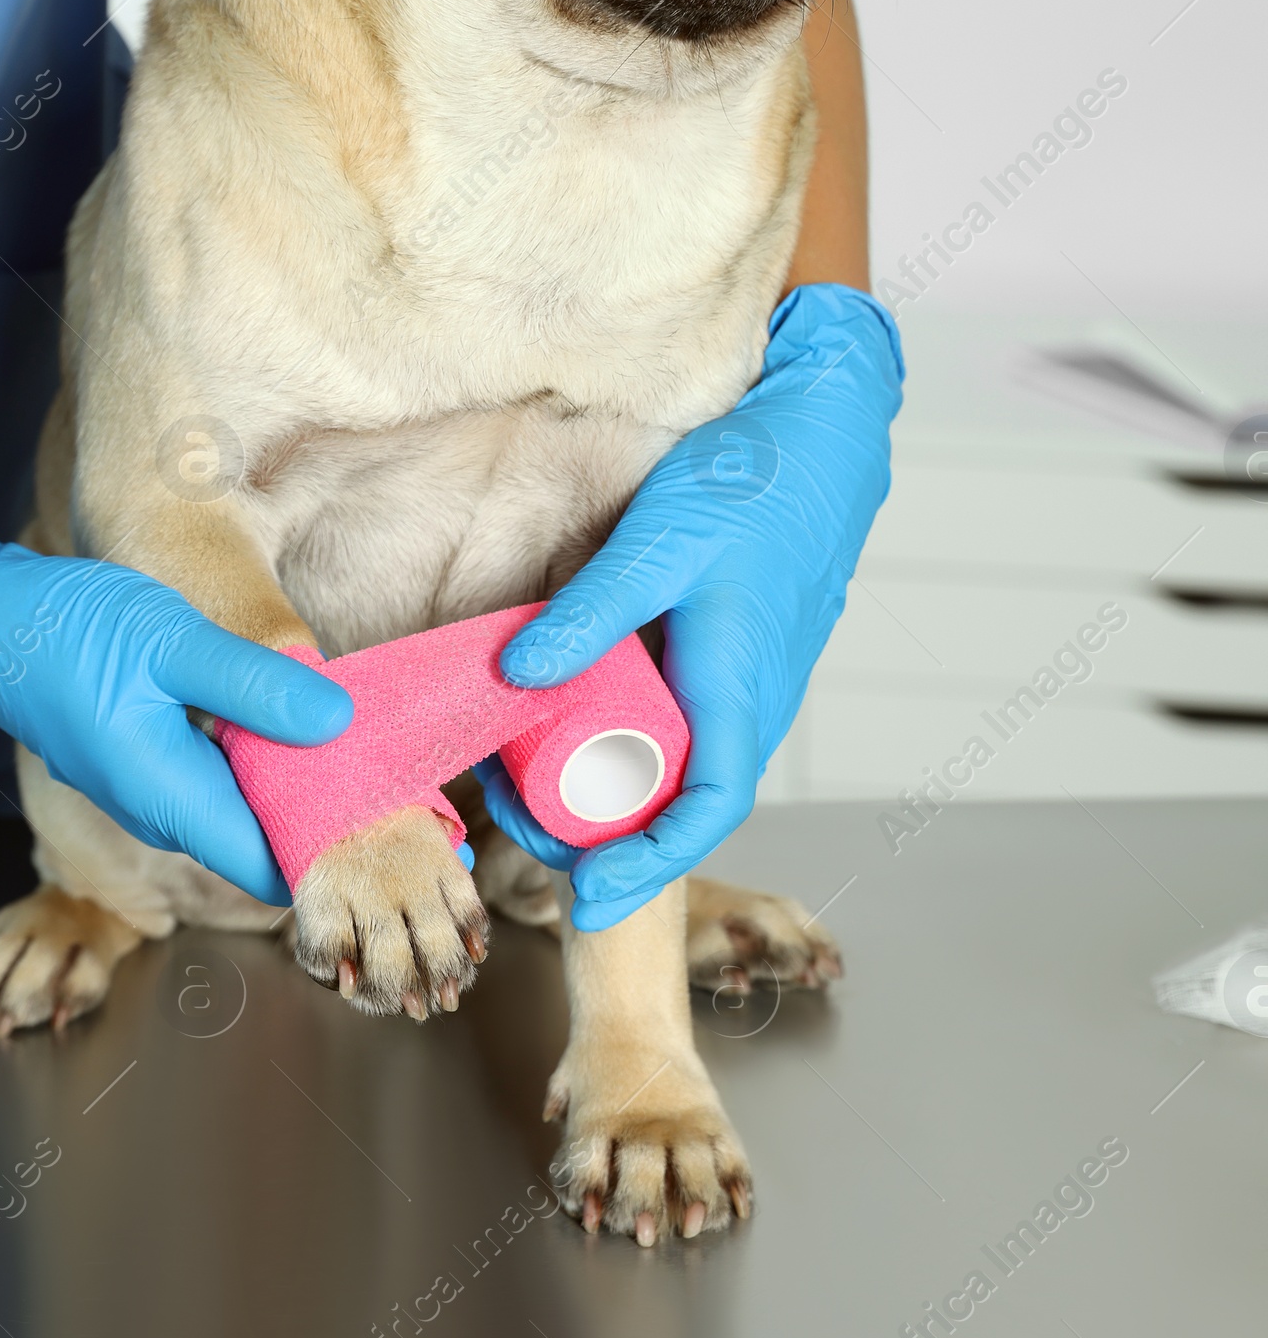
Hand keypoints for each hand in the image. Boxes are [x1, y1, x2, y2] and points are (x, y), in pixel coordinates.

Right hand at [0, 466, 352, 903]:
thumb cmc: (71, 629)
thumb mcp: (172, 641)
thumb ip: (253, 684)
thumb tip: (337, 723)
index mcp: (169, 798)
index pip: (271, 862)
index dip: (330, 841)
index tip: (383, 804)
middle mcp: (159, 812)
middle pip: (259, 839)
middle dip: (318, 812)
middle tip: (384, 763)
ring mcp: (146, 791)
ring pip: (236, 809)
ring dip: (287, 782)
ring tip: (348, 737)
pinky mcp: (139, 763)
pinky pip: (212, 782)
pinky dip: (252, 761)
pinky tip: (281, 717)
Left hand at [479, 283, 902, 929]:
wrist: (821, 439)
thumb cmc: (753, 488)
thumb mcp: (659, 544)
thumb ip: (592, 612)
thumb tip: (518, 674)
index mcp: (739, 689)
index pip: (703, 812)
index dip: (648, 866)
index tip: (590, 897)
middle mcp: (751, 702)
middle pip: (677, 800)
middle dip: (600, 831)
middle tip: (516, 821)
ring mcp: (747, 682)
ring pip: (677, 761)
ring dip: (609, 783)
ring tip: (526, 773)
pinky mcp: (734, 656)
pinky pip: (682, 720)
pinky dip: (627, 736)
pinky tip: (574, 712)